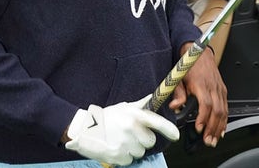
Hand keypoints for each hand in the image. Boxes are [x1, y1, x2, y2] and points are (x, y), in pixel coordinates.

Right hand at [65, 95, 179, 164]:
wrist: (83, 129)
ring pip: (140, 152)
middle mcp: (132, 129)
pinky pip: (130, 160)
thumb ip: (140, 105)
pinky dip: (124, 156)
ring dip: (133, 149)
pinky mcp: (118, 156)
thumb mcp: (122, 107)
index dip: (169, 130)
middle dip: (143, 140)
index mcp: (134, 115)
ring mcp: (125, 144)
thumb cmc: (104, 117)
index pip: (157, 122)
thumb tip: (153, 97)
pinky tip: (116, 147)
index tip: (175, 136)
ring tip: (121, 140)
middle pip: (150, 141)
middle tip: (130, 134)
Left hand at [169, 44, 227, 146]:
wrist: (200, 54)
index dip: (203, 118)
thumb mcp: (179, 78)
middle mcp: (213, 87)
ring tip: (213, 140)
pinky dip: (225, 120)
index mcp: (201, 84)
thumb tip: (175, 106)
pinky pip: (226, 107)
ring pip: (224, 111)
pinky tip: (221, 130)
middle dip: (213, 128)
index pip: (206, 104)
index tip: (198, 128)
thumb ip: (178, 93)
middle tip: (207, 141)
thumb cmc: (189, 65)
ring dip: (219, 127)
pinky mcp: (223, 90)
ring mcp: (220, 89)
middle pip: (217, 111)